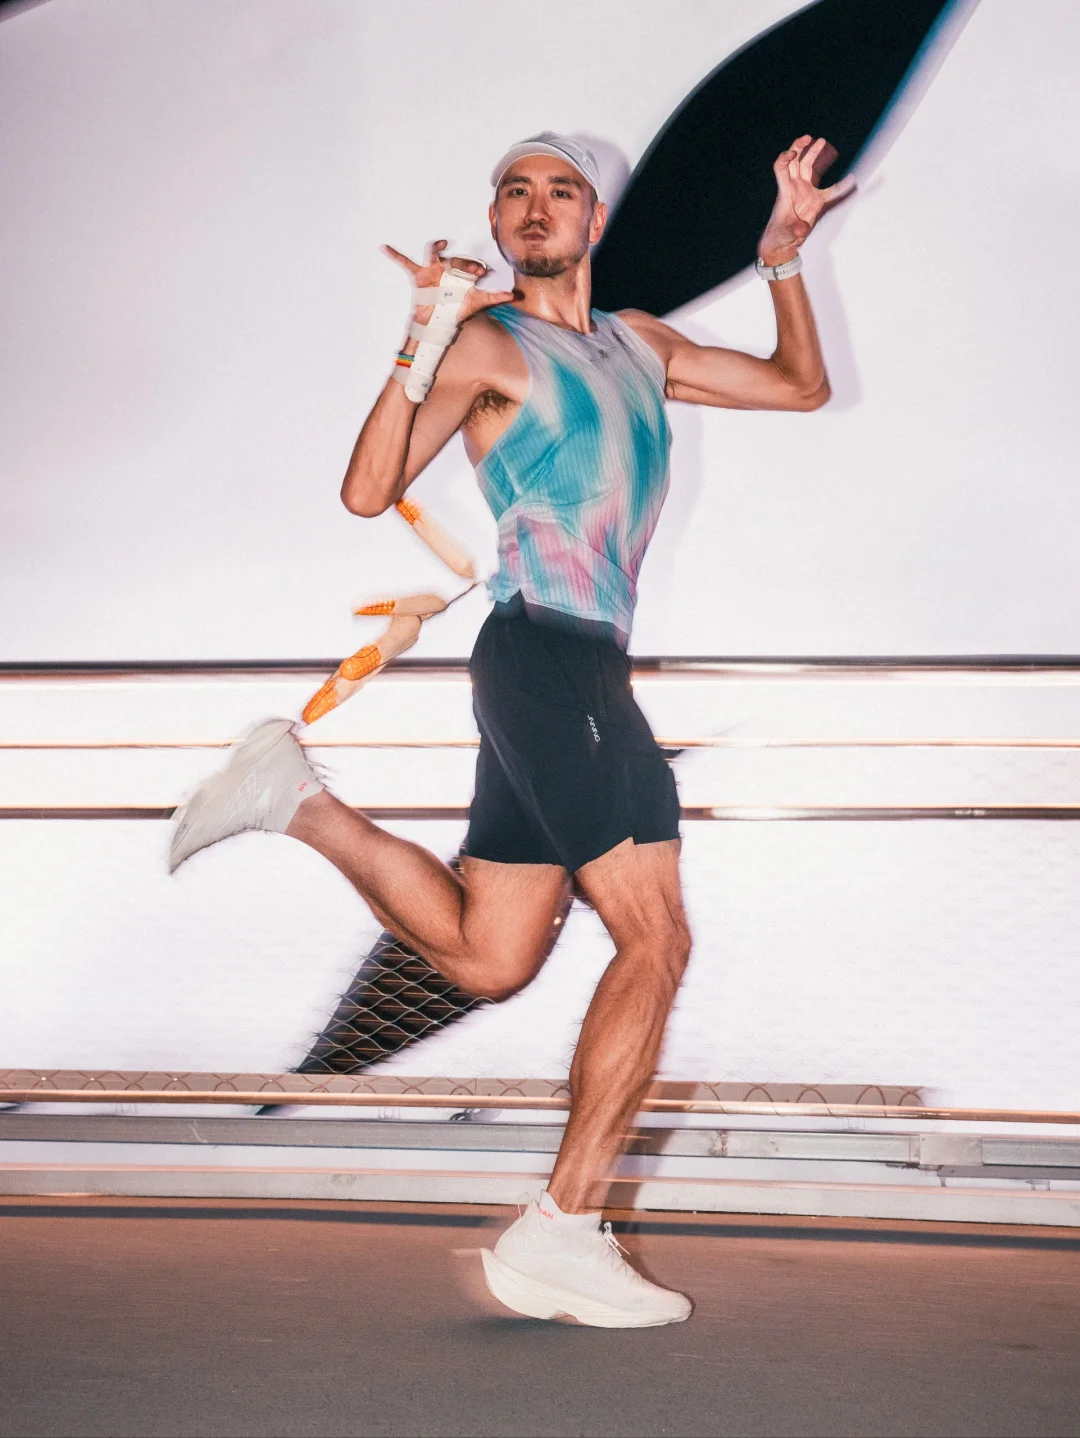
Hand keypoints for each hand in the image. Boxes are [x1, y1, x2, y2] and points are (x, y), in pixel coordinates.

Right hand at [381, 239, 514, 325]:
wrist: (438, 323)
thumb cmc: (456, 310)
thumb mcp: (477, 302)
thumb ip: (495, 297)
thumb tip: (514, 295)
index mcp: (460, 272)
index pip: (468, 264)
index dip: (475, 267)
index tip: (482, 274)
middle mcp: (446, 268)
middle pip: (454, 259)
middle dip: (463, 264)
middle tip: (473, 272)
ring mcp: (431, 270)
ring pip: (434, 254)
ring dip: (438, 249)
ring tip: (442, 244)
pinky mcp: (418, 276)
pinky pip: (404, 262)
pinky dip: (394, 254)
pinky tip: (384, 247)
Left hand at [758, 136, 854, 264]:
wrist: (782, 243)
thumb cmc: (779, 236)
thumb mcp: (785, 233)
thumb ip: (795, 230)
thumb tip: (802, 229)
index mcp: (785, 191)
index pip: (781, 168)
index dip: (785, 158)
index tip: (792, 153)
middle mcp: (794, 187)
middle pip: (794, 161)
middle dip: (800, 147)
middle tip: (809, 138)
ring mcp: (804, 192)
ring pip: (807, 167)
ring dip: (813, 153)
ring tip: (821, 141)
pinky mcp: (815, 201)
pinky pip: (831, 191)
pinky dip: (841, 186)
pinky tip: (852, 181)